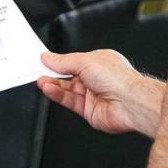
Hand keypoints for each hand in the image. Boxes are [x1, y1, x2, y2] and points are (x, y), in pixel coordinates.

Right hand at [37, 50, 164, 137]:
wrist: (130, 102)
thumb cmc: (118, 79)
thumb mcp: (84, 61)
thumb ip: (63, 62)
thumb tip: (49, 57)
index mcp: (99, 62)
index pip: (73, 61)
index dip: (59, 61)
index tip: (44, 60)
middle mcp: (96, 78)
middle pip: (69, 76)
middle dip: (53, 73)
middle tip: (38, 71)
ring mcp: (92, 95)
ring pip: (67, 89)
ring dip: (53, 85)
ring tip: (41, 80)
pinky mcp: (88, 110)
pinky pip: (69, 101)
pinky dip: (57, 95)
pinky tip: (48, 89)